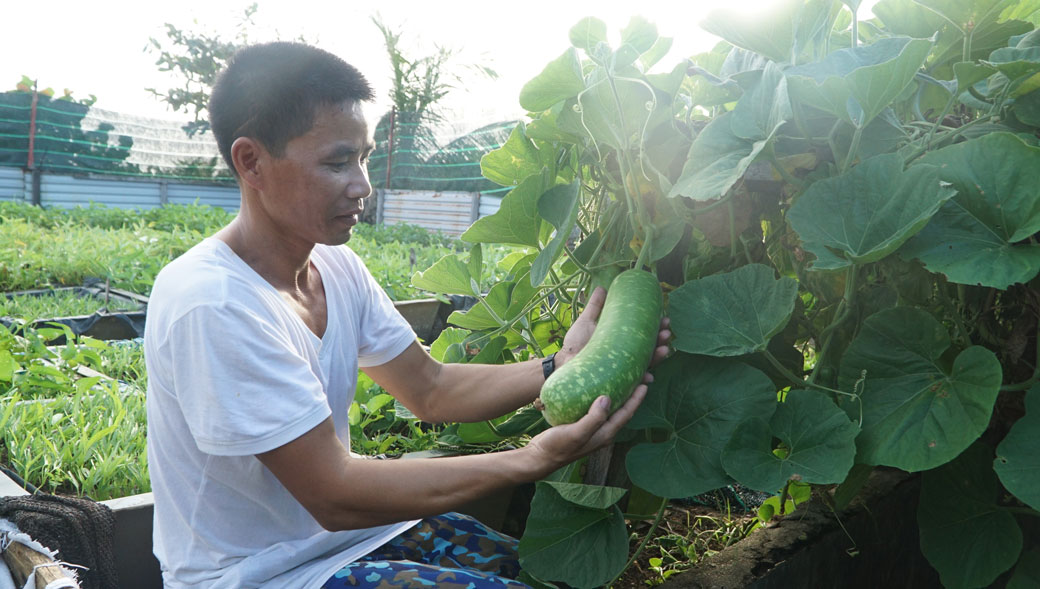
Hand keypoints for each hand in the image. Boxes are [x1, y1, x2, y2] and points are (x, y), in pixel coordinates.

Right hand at [524, 385, 648, 471]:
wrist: (540, 457)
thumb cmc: (558, 446)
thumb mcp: (577, 433)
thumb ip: (593, 418)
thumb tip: (607, 398)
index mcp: (605, 434)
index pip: (626, 414)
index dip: (636, 399)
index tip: (644, 384)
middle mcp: (602, 432)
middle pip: (622, 411)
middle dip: (632, 396)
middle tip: (638, 378)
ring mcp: (593, 430)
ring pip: (611, 410)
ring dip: (619, 396)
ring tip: (621, 380)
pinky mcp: (582, 426)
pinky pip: (598, 410)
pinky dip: (602, 399)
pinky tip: (597, 389)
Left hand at [555, 286, 671, 384]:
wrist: (563, 362)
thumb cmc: (575, 342)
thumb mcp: (587, 321)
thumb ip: (595, 305)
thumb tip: (602, 287)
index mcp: (622, 340)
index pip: (644, 333)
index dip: (656, 325)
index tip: (664, 317)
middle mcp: (626, 354)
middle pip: (650, 347)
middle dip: (662, 340)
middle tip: (666, 331)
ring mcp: (623, 368)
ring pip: (647, 363)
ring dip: (658, 356)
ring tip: (664, 349)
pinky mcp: (618, 381)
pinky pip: (635, 381)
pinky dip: (644, 379)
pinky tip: (649, 376)